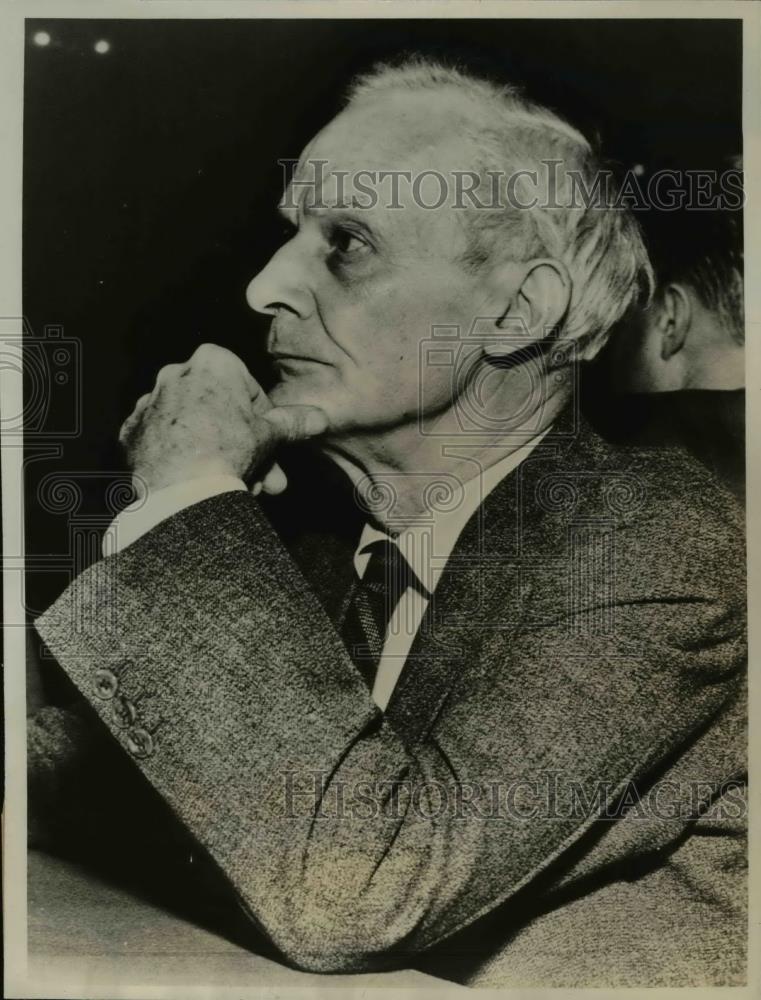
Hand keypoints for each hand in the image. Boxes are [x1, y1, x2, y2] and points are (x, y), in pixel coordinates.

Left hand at [119, 343, 326, 495]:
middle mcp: (176, 372)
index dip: (266, 424)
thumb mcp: (271, 435)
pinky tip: (195, 482)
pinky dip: (182, 459)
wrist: (179, 490)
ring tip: (231, 488)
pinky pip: (166, 442)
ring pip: (195, 428)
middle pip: (221, 412)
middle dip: (244, 448)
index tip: (271, 449)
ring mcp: (150, 401)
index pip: (251, 391)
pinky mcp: (132, 431)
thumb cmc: (227, 452)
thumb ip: (293, 422)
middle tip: (262, 479)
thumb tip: (319, 417)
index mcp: (213, 361)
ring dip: (215, 454)